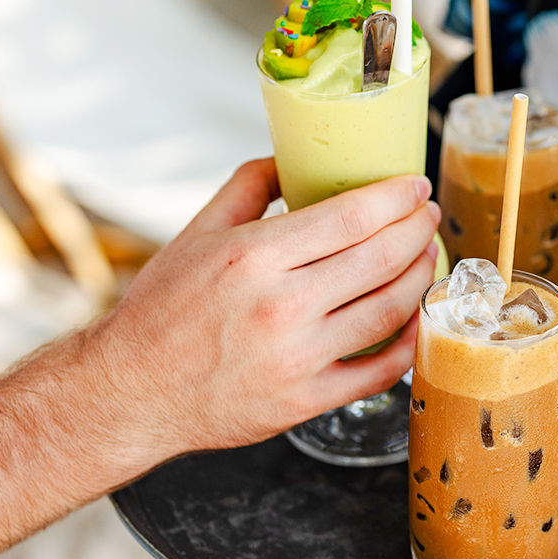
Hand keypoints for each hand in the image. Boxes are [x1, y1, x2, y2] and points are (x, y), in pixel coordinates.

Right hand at [78, 158, 440, 470]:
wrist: (130, 392)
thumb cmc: (162, 311)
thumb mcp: (197, 233)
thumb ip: (248, 187)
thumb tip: (292, 157)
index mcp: (254, 257)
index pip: (350, 216)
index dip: (395, 198)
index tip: (415, 186)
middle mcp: (281, 306)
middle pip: (380, 259)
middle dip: (417, 230)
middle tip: (427, 216)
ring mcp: (297, 358)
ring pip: (389, 310)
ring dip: (420, 278)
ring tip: (427, 256)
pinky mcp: (306, 401)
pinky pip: (379, 370)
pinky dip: (408, 341)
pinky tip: (413, 317)